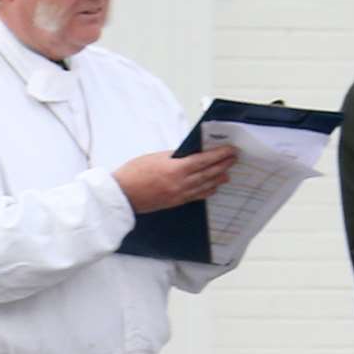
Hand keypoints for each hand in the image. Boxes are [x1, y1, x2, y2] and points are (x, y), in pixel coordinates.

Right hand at [112, 144, 237, 213]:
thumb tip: (188, 155)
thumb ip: (174, 157)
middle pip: (208, 173)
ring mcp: (178, 195)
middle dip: (223, 165)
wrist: (120, 196)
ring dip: (218, 178)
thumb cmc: (132, 174)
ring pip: (205, 186)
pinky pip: (196, 196)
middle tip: (233, 159)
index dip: (219, 155)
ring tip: (227, 173)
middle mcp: (180, 183)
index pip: (204, 160)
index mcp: (175, 169)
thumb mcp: (154, 158)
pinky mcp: (174, 202)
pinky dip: (207, 191)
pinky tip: (213, 188)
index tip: (229, 150)